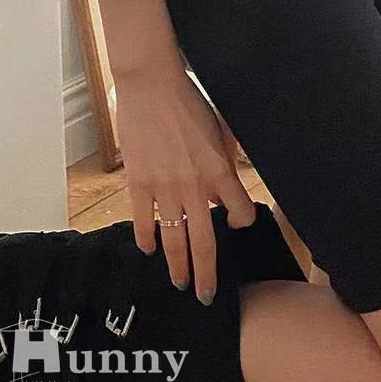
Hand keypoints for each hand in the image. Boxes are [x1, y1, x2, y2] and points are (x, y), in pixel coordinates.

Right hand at [115, 64, 257, 303]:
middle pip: (205, 241)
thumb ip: (226, 160)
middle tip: (206, 295)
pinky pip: (144, 222)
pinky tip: (148, 251)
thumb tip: (228, 185)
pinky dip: (146, 239)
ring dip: (177, 266)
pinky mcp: (139, 184)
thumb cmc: (190, 101)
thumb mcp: (220, 129)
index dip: (242, 221)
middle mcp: (195, 186)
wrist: (152, 86)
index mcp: (219, 170)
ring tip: (179, 283)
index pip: (239, 211)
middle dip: (206, 274)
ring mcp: (164, 188)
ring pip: (173, 240)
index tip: (238, 227)